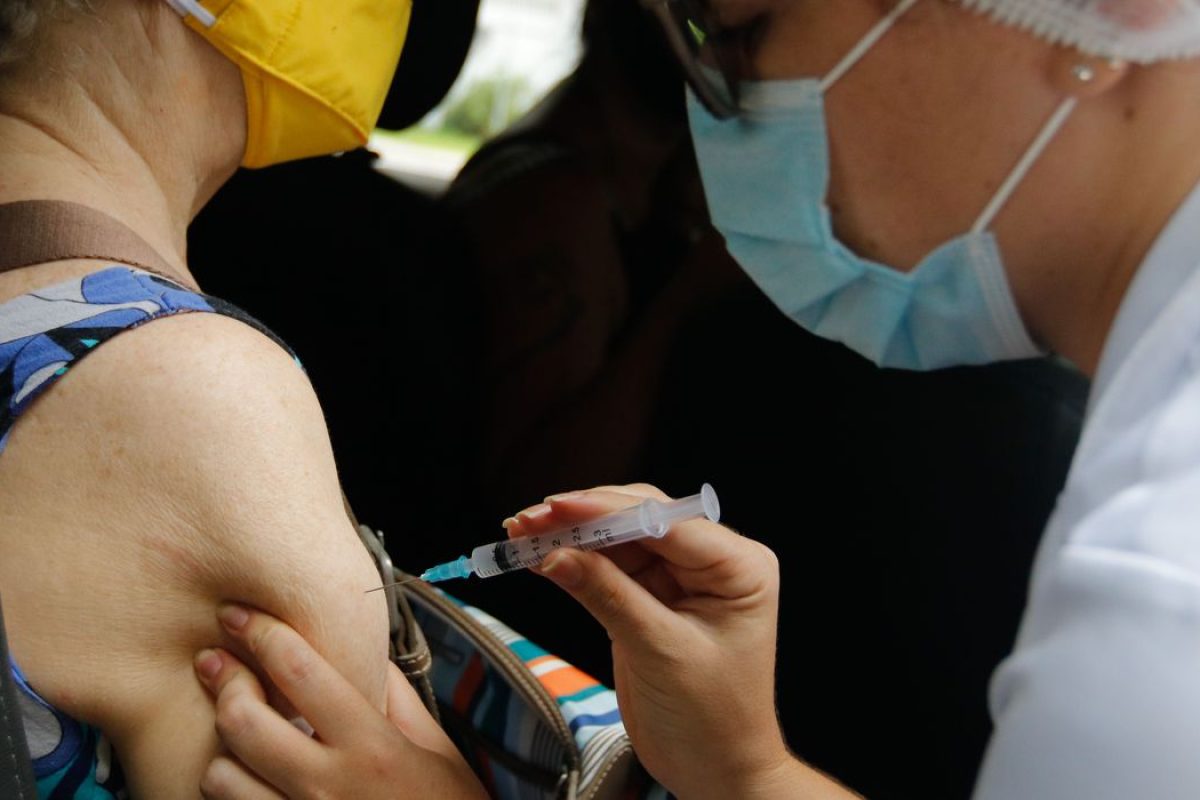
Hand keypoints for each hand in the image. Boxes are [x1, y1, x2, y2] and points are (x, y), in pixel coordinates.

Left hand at [193, 605, 486, 799]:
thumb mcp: (439, 752)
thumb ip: (398, 700)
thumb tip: (366, 653)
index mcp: (373, 748)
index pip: (300, 673)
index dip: (260, 633)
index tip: (239, 614)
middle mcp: (329, 786)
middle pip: (242, 720)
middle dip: (223, 682)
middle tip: (218, 665)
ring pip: (219, 777)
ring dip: (222, 751)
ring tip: (236, 738)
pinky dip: (230, 792)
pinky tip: (246, 778)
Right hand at [506, 484, 811, 798]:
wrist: (715, 771)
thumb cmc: (713, 719)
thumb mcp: (660, 652)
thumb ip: (607, 595)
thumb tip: (555, 554)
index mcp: (739, 567)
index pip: (666, 521)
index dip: (607, 510)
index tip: (557, 507)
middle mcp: (714, 562)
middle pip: (639, 519)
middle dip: (582, 518)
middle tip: (529, 520)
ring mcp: (681, 577)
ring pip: (618, 538)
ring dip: (570, 535)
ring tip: (521, 533)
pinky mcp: (652, 596)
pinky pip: (608, 566)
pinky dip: (573, 560)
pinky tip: (538, 554)